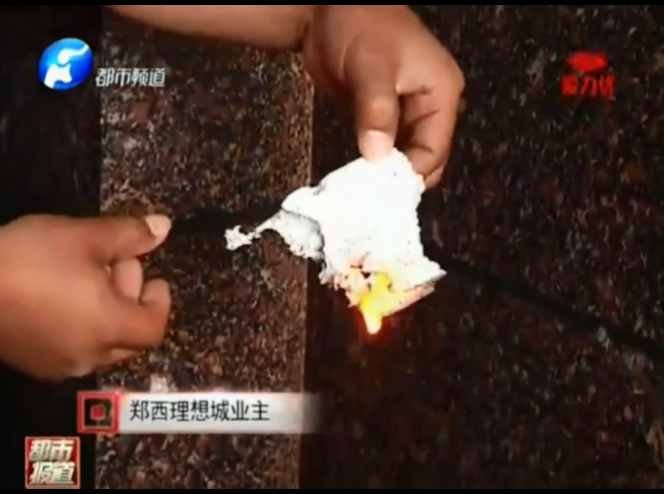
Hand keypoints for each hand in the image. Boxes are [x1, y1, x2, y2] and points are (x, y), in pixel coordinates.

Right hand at [0, 214, 171, 380]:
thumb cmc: (29, 259)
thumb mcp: (84, 237)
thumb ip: (130, 235)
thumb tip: (164, 227)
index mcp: (108, 328)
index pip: (154, 328)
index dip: (160, 303)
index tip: (154, 278)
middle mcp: (87, 355)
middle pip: (129, 337)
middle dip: (131, 299)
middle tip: (118, 263)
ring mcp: (55, 364)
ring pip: (99, 343)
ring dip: (106, 310)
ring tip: (86, 273)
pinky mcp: (29, 363)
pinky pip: (70, 347)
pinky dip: (80, 324)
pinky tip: (59, 293)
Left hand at [303, 6, 463, 187]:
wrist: (324, 10)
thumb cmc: (357, 26)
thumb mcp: (370, 67)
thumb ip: (376, 111)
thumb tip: (378, 156)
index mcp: (442, 91)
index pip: (435, 148)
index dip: (410, 171)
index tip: (380, 190)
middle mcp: (431, 105)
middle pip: (424, 157)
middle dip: (400, 175)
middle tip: (370, 195)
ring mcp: (408, 111)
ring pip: (405, 155)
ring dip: (386, 171)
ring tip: (363, 190)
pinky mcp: (385, 116)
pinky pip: (387, 147)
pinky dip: (375, 160)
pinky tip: (358, 174)